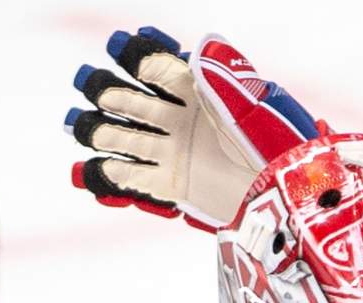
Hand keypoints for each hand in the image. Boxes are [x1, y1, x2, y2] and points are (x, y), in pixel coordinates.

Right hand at [64, 26, 320, 229]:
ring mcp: (175, 153)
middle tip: (90, 88)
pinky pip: (134, 180)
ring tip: (77, 127)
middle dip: (106, 92)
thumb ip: (225, 77)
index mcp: (199, 94)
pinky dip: (108, 178)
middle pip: (131, 102)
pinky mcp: (174, 187)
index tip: (119, 48)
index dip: (137, 55)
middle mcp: (181, 120)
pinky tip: (86, 174)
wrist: (285, 198)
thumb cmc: (276, 148)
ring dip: (98, 132)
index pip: (158, 67)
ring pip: (125, 139)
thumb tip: (205, 43)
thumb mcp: (255, 107)